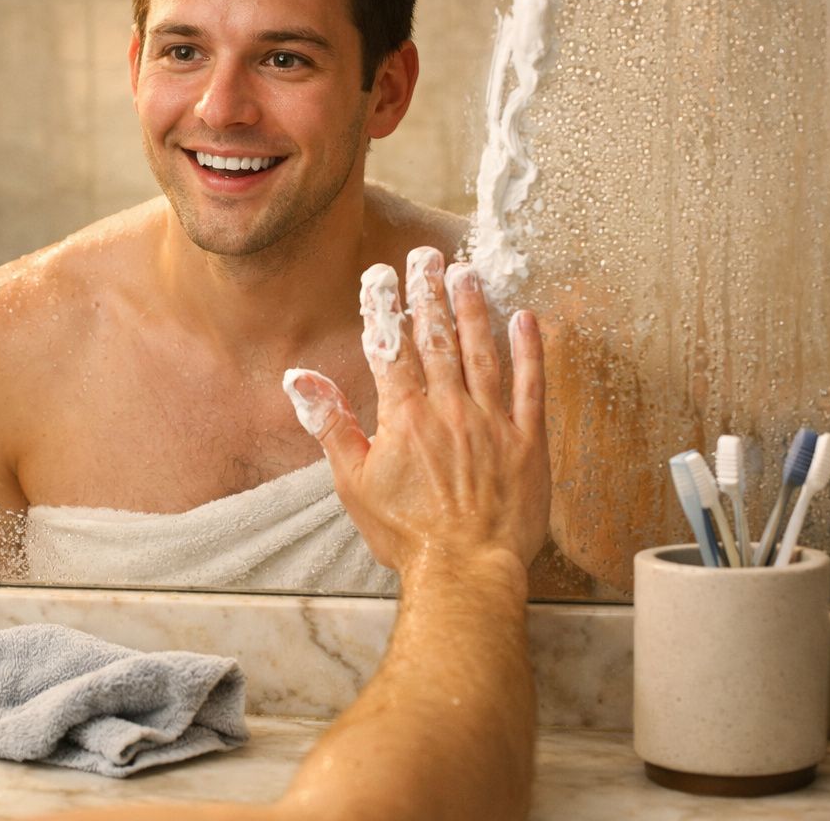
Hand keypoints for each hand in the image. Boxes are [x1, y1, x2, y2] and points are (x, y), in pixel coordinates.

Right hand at [284, 247, 550, 573]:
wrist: (465, 572)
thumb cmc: (406, 534)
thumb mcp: (353, 482)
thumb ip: (331, 425)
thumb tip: (299, 381)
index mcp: (405, 418)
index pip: (390, 348)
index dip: (384, 308)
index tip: (380, 275)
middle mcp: (450, 410)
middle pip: (436, 339)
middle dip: (429, 293)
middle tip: (427, 257)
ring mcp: (492, 423)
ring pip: (482, 352)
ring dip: (473, 309)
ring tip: (468, 273)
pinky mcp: (528, 442)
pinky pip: (530, 387)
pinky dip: (529, 351)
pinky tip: (525, 320)